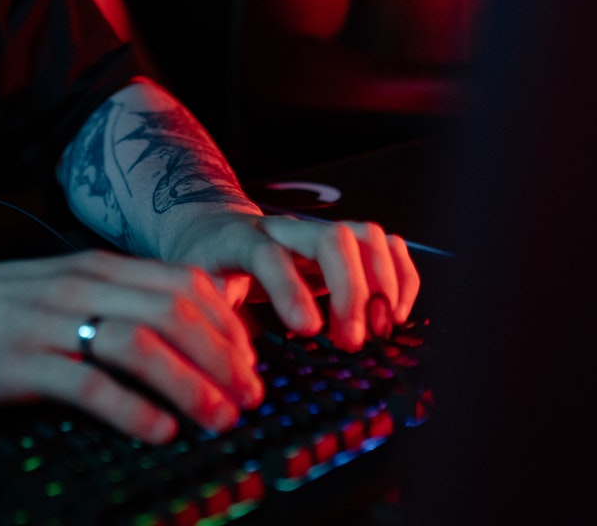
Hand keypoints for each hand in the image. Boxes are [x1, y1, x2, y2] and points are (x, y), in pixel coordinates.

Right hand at [0, 251, 265, 441]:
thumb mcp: (57, 288)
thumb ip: (113, 298)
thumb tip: (181, 324)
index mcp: (92, 266)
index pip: (183, 282)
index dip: (228, 325)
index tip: (249, 364)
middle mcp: (78, 286)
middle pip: (175, 310)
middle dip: (223, 357)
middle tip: (247, 398)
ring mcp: (48, 322)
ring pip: (141, 344)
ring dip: (191, 385)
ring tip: (216, 419)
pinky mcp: (19, 362)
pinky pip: (89, 384)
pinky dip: (133, 410)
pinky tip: (158, 431)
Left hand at [161, 207, 420, 351]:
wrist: (212, 227)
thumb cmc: (207, 264)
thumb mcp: (195, 291)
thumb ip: (213, 323)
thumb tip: (239, 369)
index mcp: (241, 240)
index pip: (270, 256)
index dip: (292, 291)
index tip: (308, 331)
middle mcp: (286, 230)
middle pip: (332, 237)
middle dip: (352, 291)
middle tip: (353, 340)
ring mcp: (318, 232)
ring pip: (366, 235)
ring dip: (384, 283)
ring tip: (381, 328)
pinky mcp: (343, 242)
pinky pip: (386, 245)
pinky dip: (401, 277)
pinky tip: (396, 313)